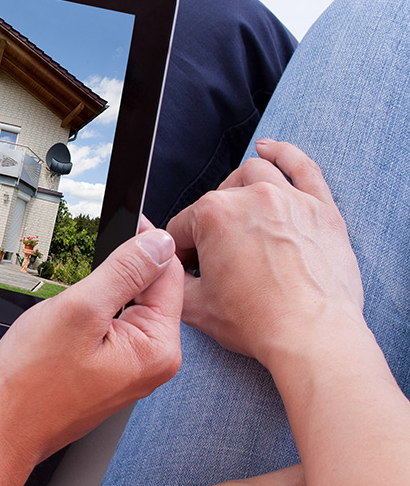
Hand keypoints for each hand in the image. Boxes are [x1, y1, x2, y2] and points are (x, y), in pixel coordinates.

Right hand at [0, 223, 183, 485]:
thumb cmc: (31, 383)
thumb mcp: (79, 310)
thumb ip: (124, 271)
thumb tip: (157, 242)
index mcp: (157, 347)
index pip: (167, 274)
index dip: (143, 242)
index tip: (118, 224)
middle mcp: (150, 361)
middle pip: (147, 291)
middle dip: (115, 273)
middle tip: (78, 277)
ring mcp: (126, 368)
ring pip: (122, 307)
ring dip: (94, 296)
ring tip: (63, 311)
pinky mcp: (103, 370)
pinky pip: (104, 327)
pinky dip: (84, 316)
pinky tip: (59, 327)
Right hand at [169, 139, 364, 364]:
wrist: (312, 336)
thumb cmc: (260, 321)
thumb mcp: (195, 306)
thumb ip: (170, 278)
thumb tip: (165, 268)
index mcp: (213, 215)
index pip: (181, 226)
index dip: (180, 251)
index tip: (189, 269)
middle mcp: (251, 197)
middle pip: (217, 200)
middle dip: (210, 226)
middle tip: (217, 257)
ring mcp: (290, 198)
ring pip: (255, 174)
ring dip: (239, 190)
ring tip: (237, 213)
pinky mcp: (321, 208)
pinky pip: (303, 167)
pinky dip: (285, 153)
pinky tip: (270, 148)